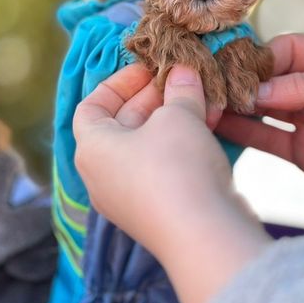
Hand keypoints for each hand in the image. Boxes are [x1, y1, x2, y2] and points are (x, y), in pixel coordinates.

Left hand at [73, 64, 268, 302]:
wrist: (202, 234)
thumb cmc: (176, 166)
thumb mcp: (178, 116)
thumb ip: (179, 90)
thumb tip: (183, 73)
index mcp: (91, 149)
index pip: (91, 106)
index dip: (119, 82)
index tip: (149, 68)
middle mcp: (102, 176)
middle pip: (123, 125)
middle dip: (155, 97)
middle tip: (184, 76)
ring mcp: (130, 198)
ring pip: (149, 147)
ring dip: (175, 119)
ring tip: (204, 97)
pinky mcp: (158, 212)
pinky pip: (164, 169)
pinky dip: (183, 145)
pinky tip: (212, 126)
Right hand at [217, 34, 303, 257]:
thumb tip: (256, 90)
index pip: (284, 51)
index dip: (258, 57)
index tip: (233, 67)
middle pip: (267, 78)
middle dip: (237, 80)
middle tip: (206, 85)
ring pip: (260, 109)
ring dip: (234, 106)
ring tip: (203, 106)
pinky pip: (266, 140)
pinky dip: (242, 134)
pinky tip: (217, 128)